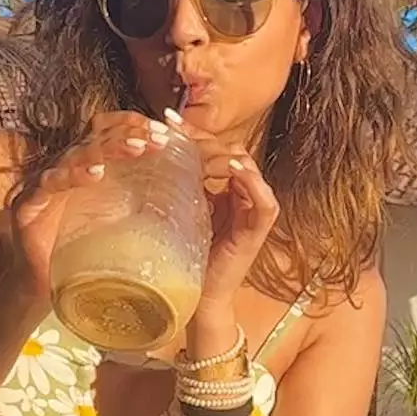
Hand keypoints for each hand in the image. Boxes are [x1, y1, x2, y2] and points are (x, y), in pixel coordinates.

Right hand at [7, 112, 172, 300]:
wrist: (43, 287)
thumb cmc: (82, 252)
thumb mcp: (118, 219)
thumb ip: (139, 199)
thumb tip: (187, 189)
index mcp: (83, 165)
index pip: (106, 130)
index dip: (131, 124)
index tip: (163, 130)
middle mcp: (62, 167)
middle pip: (94, 137)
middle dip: (129, 134)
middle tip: (157, 139)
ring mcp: (42, 184)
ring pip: (76, 154)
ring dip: (107, 149)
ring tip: (135, 149)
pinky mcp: (27, 205)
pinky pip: (50, 183)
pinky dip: (73, 176)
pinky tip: (96, 174)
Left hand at [164, 108, 280, 330]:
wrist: (197, 297)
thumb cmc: (185, 256)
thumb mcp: (178, 211)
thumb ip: (177, 185)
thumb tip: (152, 154)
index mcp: (224, 187)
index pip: (214, 148)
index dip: (193, 131)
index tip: (167, 119)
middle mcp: (242, 194)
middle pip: (231, 151)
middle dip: (203, 137)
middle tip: (174, 128)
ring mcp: (253, 211)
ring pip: (247, 168)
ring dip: (223, 153)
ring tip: (196, 144)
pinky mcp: (258, 231)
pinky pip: (265, 201)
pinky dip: (251, 182)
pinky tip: (231, 169)